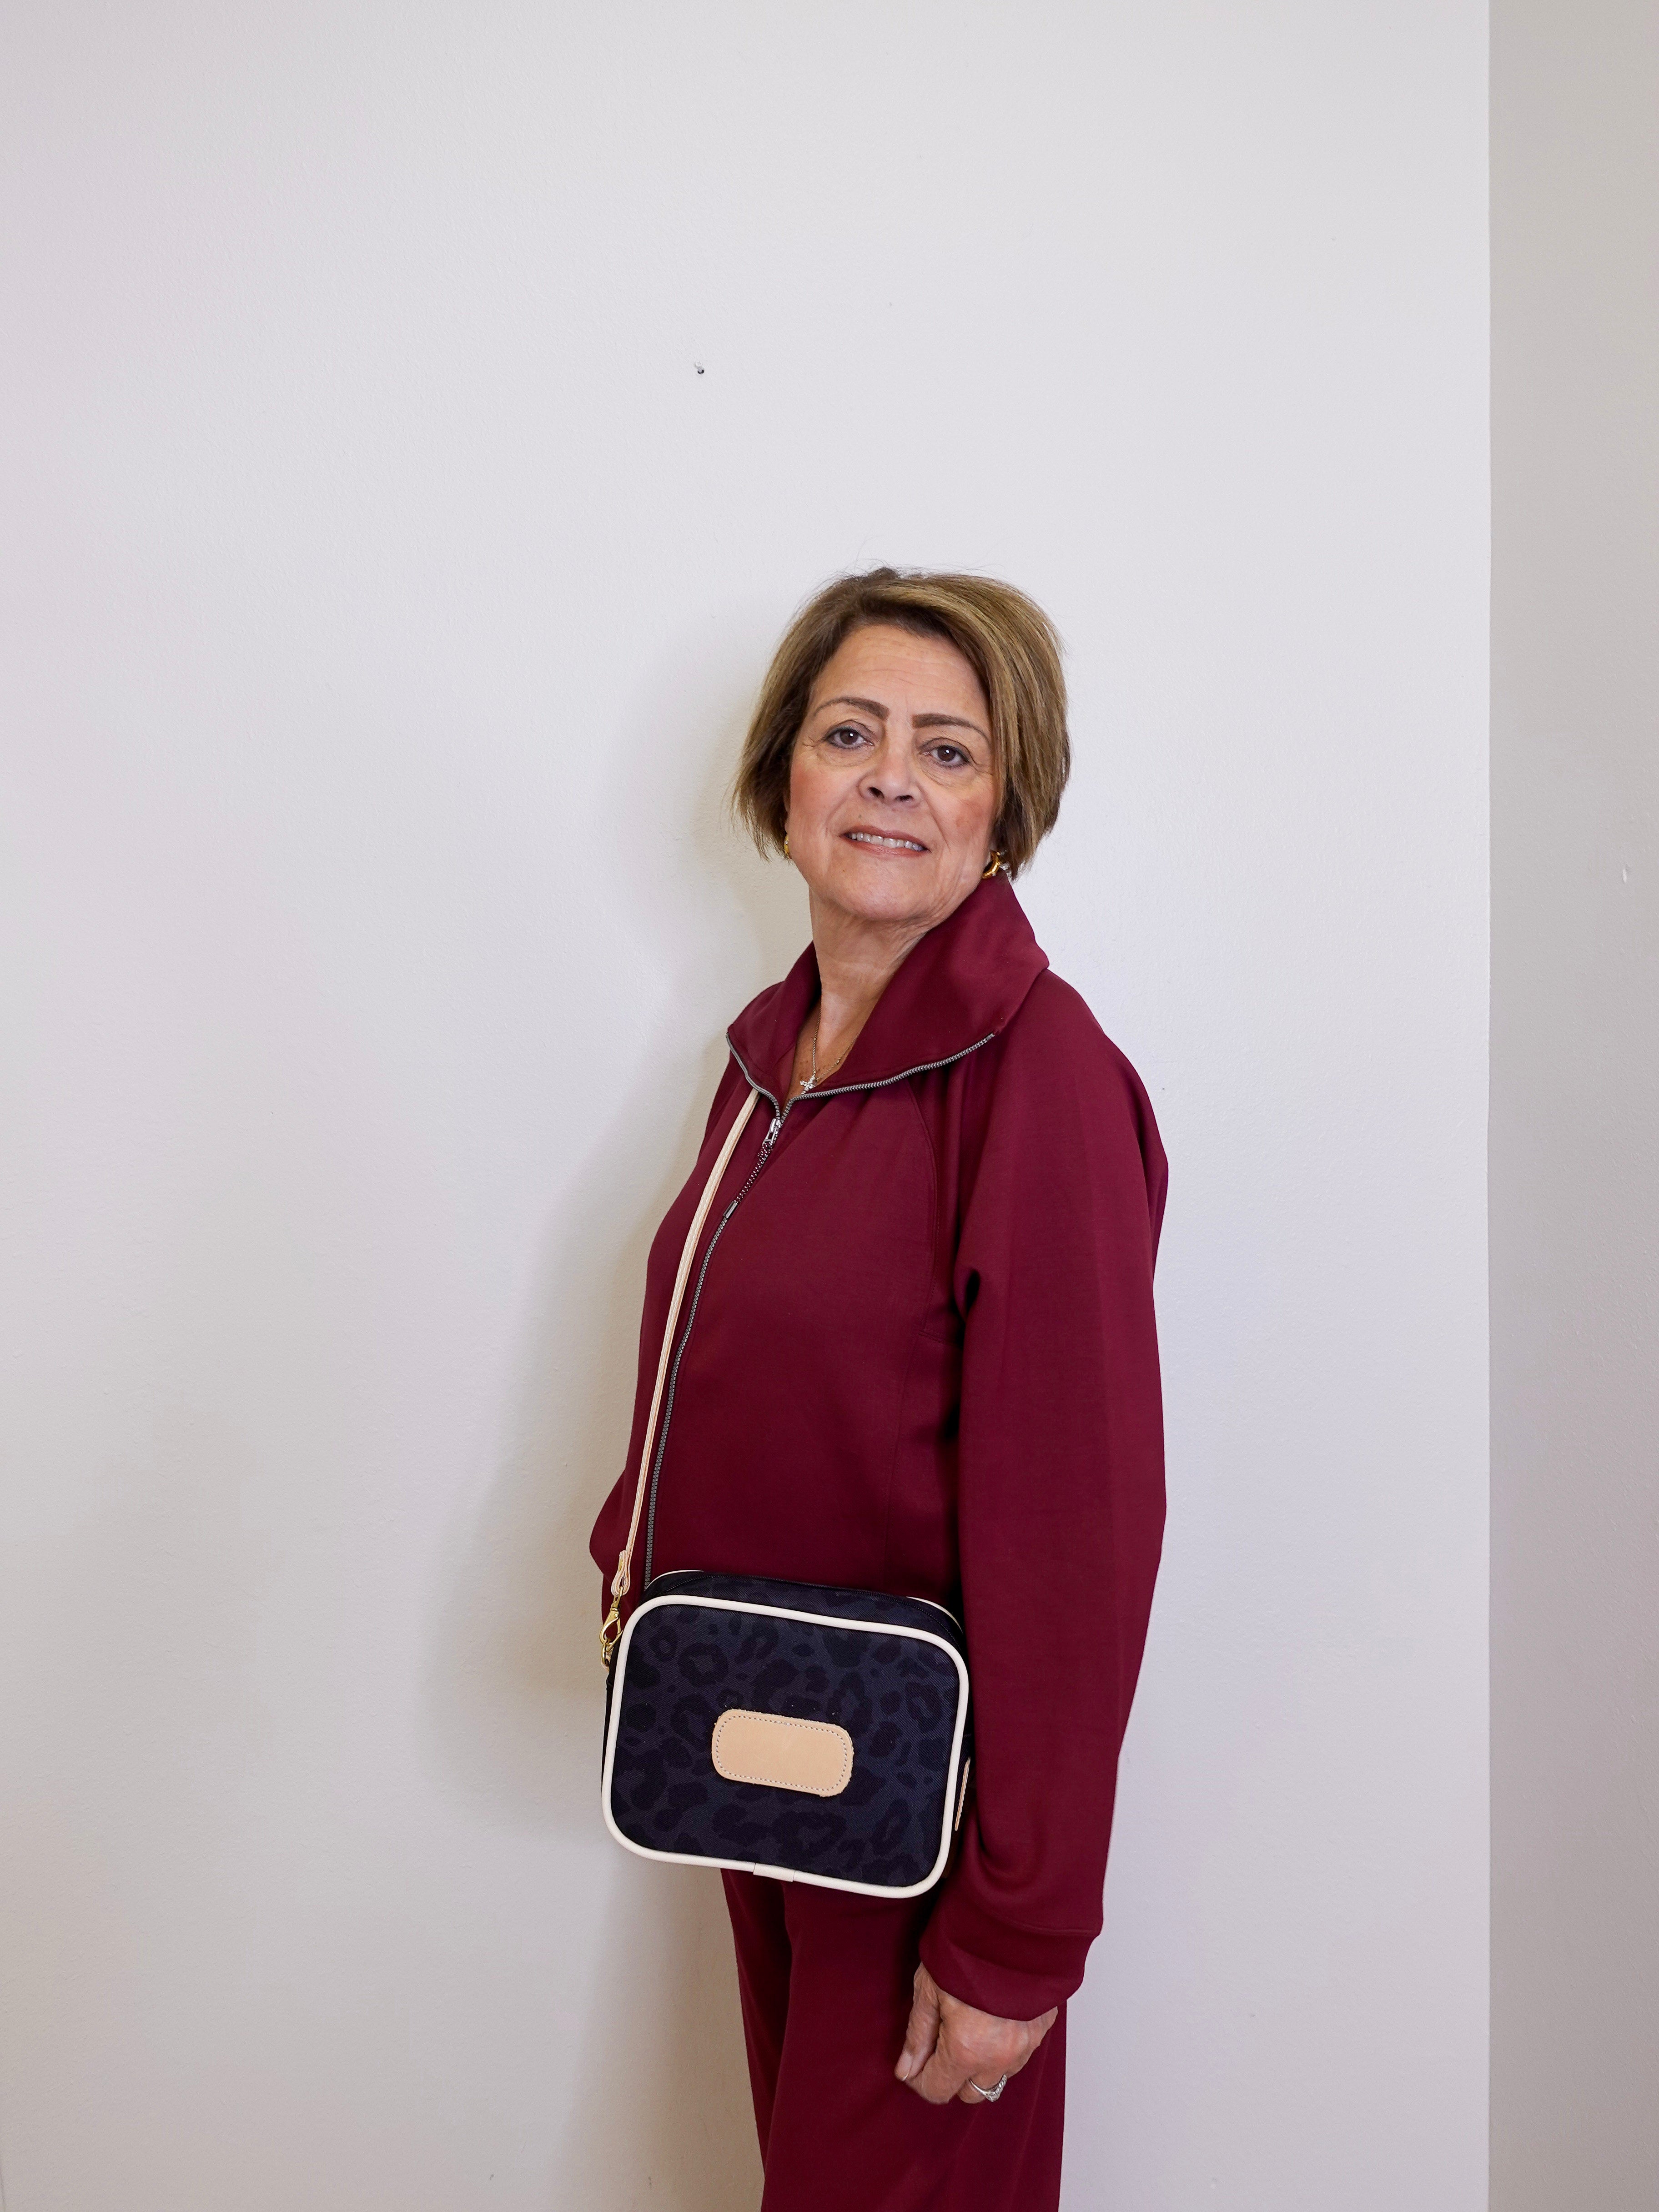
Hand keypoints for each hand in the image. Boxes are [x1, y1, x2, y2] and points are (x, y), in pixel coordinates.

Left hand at [894, 1962, 1058, 2104]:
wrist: (1012, 1920)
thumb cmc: (967, 1949)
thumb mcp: (928, 1989)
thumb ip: (917, 2036)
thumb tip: (906, 2071)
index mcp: (965, 2050)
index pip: (938, 2090)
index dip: (921, 2080)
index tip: (915, 2065)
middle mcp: (999, 2056)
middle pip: (970, 2092)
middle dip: (952, 2075)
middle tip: (942, 2042)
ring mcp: (1025, 2045)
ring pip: (998, 2076)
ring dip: (982, 2063)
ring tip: (971, 2026)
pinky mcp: (1042, 2028)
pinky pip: (1020, 2054)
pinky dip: (1005, 2047)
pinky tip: (995, 2018)